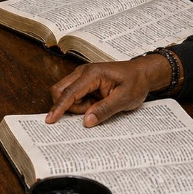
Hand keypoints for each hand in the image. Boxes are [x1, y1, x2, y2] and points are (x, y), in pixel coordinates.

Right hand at [46, 56, 165, 124]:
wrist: (142, 73)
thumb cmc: (135, 83)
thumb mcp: (124, 99)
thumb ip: (104, 110)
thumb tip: (86, 121)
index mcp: (92, 74)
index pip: (69, 92)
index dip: (59, 107)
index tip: (50, 120)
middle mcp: (83, 72)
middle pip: (60, 90)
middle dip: (68, 106)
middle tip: (90, 111)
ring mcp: (82, 76)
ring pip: (65, 93)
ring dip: (76, 105)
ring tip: (97, 105)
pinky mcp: (84, 81)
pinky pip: (73, 95)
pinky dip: (80, 103)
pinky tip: (95, 103)